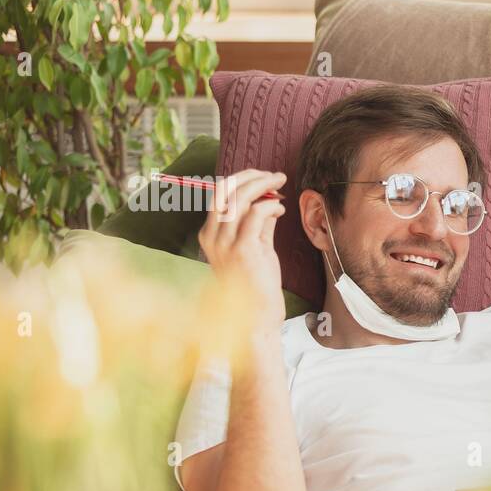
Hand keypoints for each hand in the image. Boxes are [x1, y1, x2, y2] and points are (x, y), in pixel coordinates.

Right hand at [198, 169, 287, 331]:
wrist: (256, 315)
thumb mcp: (255, 247)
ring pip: (241, 198)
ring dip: (264, 186)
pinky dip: (271, 205)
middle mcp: (212, 236)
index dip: (241, 179)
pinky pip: (256, 214)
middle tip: (276, 175)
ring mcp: (225, 243)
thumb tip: (268, 201)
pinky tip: (281, 209)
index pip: (219, 194)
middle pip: (227, 190)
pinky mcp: (243, 250)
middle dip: (253, 176)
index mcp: (209, 234)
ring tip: (281, 186)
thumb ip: (259, 224)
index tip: (264, 176)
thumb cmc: (257, 283)